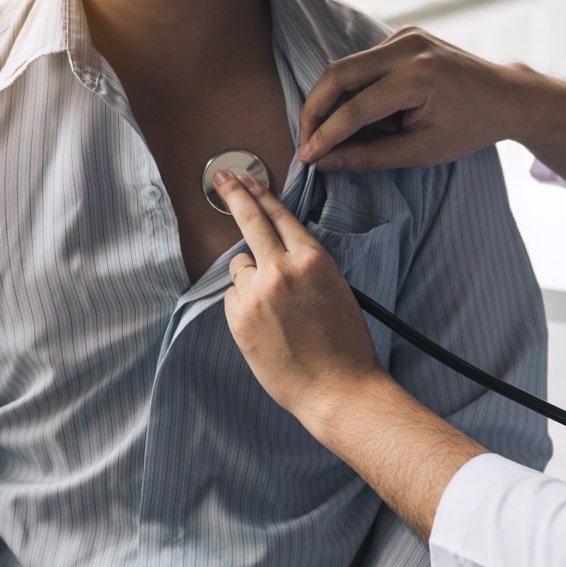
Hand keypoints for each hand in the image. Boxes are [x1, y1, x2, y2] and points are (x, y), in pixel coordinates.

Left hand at [212, 170, 390, 434]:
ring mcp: (257, 294)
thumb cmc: (344, 345)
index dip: (259, 193)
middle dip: (233, 194)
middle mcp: (282, 270)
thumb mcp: (335, 290)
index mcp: (313, 260)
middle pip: (250, 220)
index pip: (279, 215)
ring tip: (275, 312)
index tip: (245, 179)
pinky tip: (266, 328)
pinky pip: (233, 298)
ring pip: (240, 267)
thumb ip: (304, 266)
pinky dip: (243, 306)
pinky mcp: (240, 319)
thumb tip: (274, 255)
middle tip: (221, 176)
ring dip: (249, 279)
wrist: (338, 389)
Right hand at [297, 27, 565, 186]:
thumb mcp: (421, 152)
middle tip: (305, 140)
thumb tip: (326, 161)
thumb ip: (370, 156)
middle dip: (314, 110)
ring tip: (321, 131)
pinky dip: (349, 88)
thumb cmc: (470, 128)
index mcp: (417, 79)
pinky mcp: (404, 36)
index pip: (355, 109)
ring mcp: (406, 37)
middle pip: (338, 74)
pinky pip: (363, 62)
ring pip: (346, 66)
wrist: (507, 96)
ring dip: (328, 99)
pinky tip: (347, 114)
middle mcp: (408, 49)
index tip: (306, 157)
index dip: (325, 135)